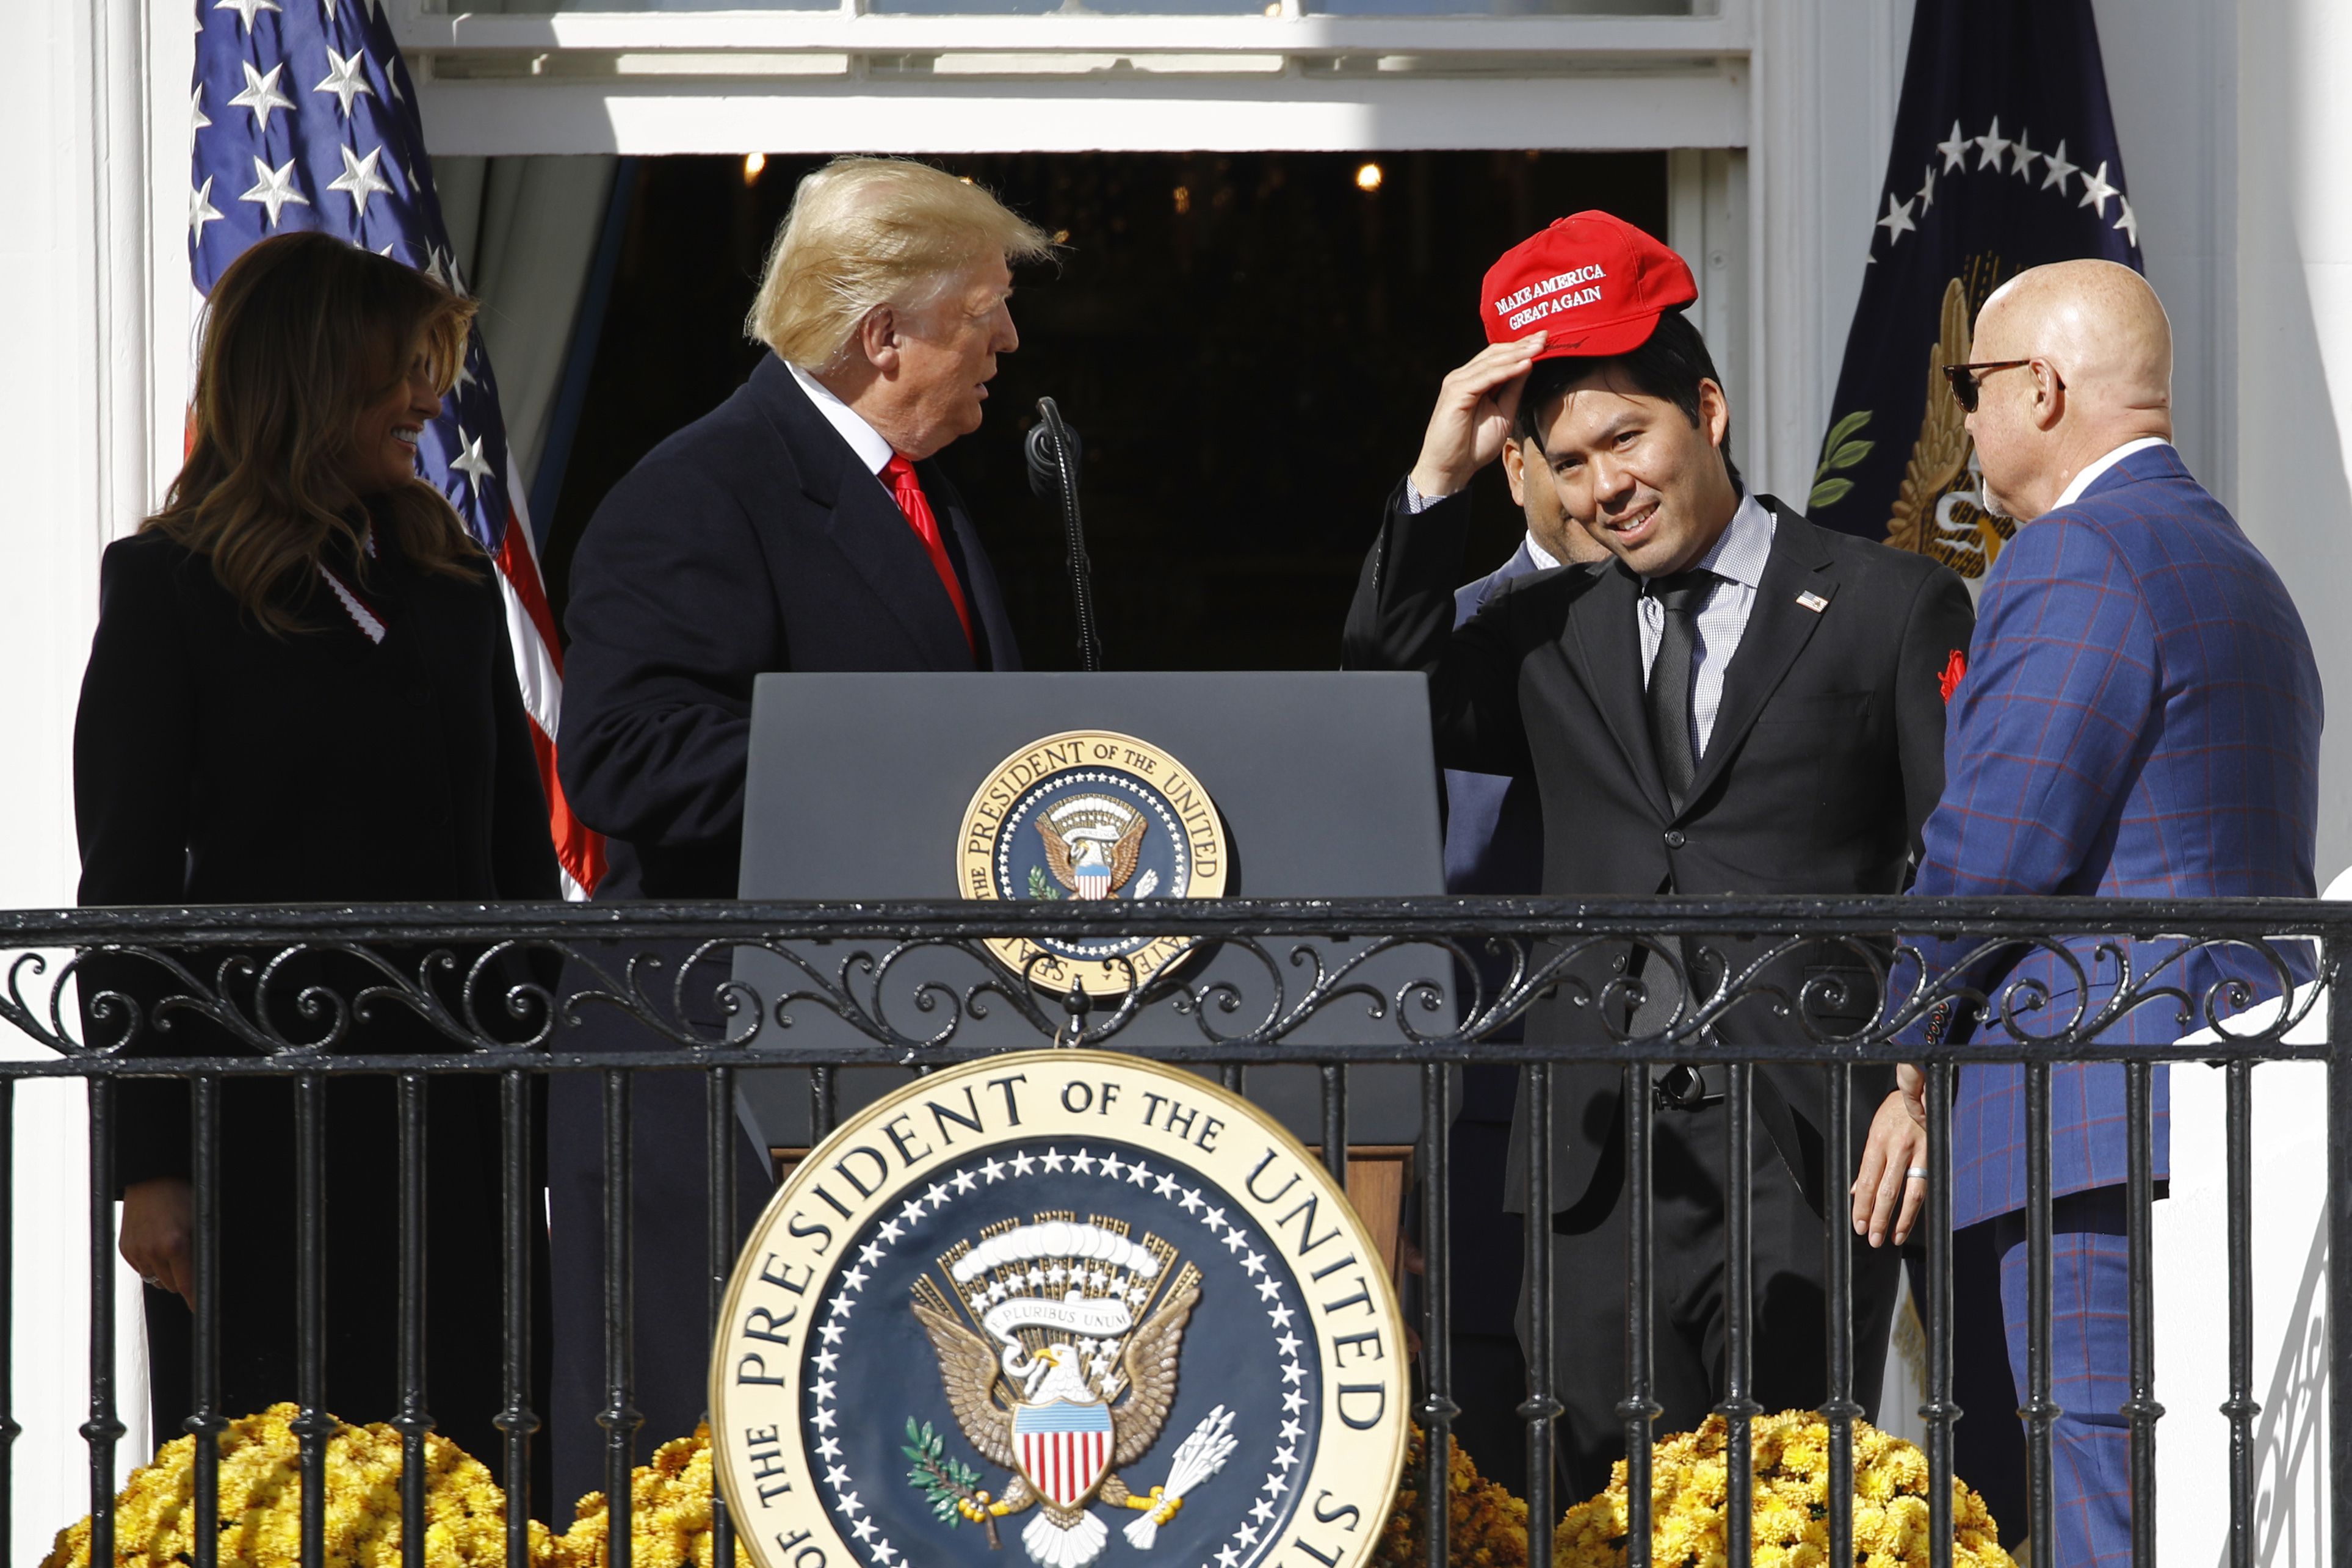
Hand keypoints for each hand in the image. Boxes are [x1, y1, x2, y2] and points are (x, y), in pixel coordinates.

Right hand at [120, 1176, 194, 1305]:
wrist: (152, 1179)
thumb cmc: (182, 1197)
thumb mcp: (200, 1223)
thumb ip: (201, 1252)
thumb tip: (205, 1277)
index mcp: (176, 1245)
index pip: (188, 1285)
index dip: (196, 1300)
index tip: (201, 1310)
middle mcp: (153, 1251)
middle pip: (173, 1286)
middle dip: (183, 1278)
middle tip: (189, 1258)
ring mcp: (136, 1251)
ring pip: (157, 1280)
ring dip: (167, 1272)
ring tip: (173, 1248)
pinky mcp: (125, 1250)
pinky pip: (143, 1270)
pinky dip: (152, 1264)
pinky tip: (158, 1245)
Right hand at [1406, 334, 1547, 502]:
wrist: (1450, 469)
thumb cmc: (1473, 445)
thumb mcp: (1503, 413)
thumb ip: (1513, 389)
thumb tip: (1529, 365)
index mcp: (1473, 380)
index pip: (1498, 356)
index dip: (1521, 347)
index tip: (1545, 340)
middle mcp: (1463, 376)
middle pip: (1495, 353)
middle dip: (1523, 345)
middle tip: (1546, 336)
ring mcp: (1457, 383)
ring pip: (1492, 362)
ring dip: (1518, 353)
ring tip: (1540, 346)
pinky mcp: (1456, 393)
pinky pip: (1486, 377)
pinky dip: (1507, 370)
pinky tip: (1525, 364)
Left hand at [1850, 1064, 1927, 1247]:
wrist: (1924, 1092)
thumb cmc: (1894, 1113)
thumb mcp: (1874, 1132)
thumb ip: (1867, 1163)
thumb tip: (1857, 1191)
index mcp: (1877, 1141)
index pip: (1867, 1181)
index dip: (1862, 1206)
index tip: (1858, 1223)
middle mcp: (1897, 1148)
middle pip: (1886, 1191)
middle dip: (1878, 1218)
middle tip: (1871, 1237)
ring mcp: (1918, 1153)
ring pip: (1908, 1194)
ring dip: (1899, 1220)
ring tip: (1891, 1238)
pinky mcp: (1934, 1157)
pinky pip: (1925, 1188)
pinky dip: (1916, 1209)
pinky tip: (1909, 1222)